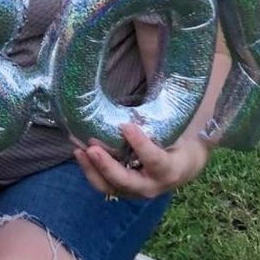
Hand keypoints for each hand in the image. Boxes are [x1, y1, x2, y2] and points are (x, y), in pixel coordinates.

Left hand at [74, 122, 210, 199]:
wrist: (181, 167)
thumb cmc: (178, 142)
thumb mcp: (178, 130)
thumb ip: (166, 112)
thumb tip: (154, 69)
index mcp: (170, 169)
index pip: (155, 160)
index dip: (141, 145)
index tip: (126, 126)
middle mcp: (152, 186)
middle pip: (126, 181)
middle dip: (107, 166)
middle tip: (93, 148)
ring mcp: (134, 189)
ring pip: (109, 186)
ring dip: (92, 169)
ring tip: (79, 149)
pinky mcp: (120, 187)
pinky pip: (102, 183)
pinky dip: (88, 168)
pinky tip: (77, 150)